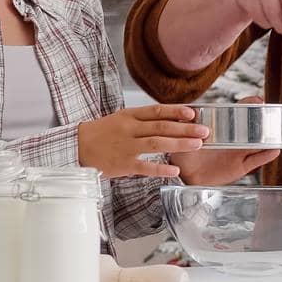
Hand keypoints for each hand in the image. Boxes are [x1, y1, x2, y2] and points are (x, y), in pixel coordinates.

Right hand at [77, 105, 208, 177]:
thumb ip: (143, 120)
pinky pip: (145, 167)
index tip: (193, 112)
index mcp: (129, 116)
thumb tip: (170, 120)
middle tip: (204, 130)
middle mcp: (129, 129)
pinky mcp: (122, 164)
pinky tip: (175, 170)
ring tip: (197, 145)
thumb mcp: (121, 119)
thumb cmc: (102, 133)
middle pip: (162, 127)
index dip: (176, 111)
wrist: (77, 147)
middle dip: (186, 129)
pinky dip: (161, 169)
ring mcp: (126, 147)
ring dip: (179, 144)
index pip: (156, 111)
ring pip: (157, 144)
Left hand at [172, 96, 280, 184]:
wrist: (185, 174)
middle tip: (271, 114)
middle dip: (262, 121)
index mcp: (222, 128)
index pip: (238, 114)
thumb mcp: (185, 134)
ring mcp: (238, 153)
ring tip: (278, 132)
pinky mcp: (240, 167)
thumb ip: (190, 124)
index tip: (258, 100)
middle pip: (252, 129)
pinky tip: (275, 150)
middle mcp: (233, 139)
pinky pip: (255, 161)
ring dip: (268, 138)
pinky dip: (266, 156)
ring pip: (257, 144)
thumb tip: (192, 112)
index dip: (248, 107)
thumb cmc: (185, 151)